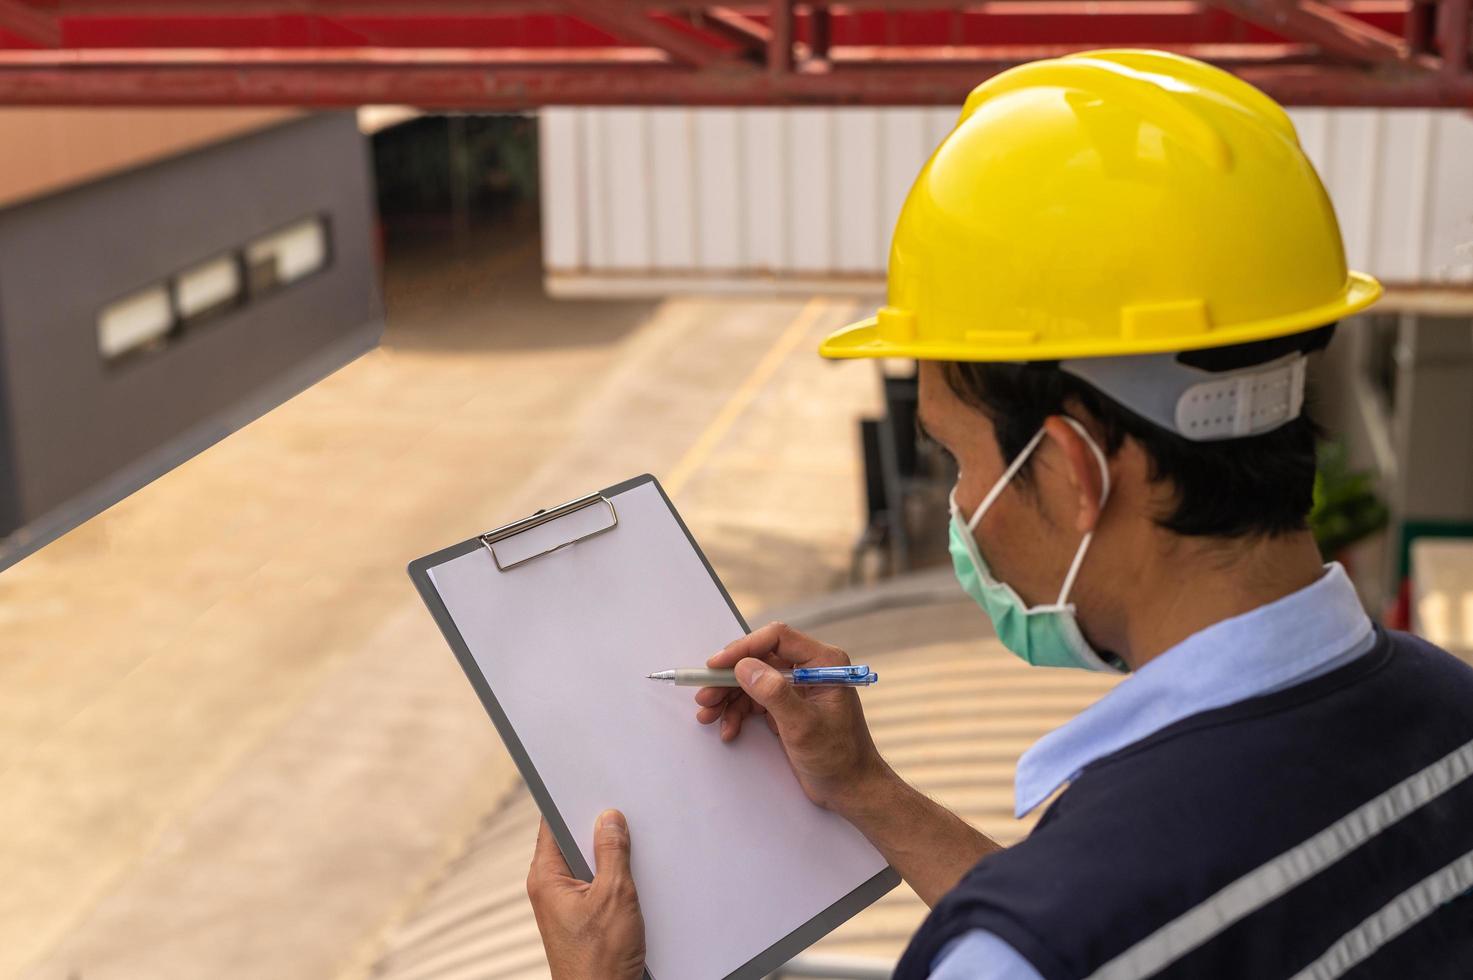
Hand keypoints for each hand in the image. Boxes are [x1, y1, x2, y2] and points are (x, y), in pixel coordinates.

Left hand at [526, 811, 645, 979]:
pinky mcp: (582, 916)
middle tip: (623, 817)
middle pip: (572, 841)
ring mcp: (566, 903)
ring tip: (633, 848)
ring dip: (610, 855)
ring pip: (588, 863)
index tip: (591, 785)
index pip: (552, 824)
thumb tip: (609, 819)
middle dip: (598, 829)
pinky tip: (634, 875)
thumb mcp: (614, 896)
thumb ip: (613, 852)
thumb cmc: (599, 962)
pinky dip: (614, 876)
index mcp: (546, 878)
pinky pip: (597, 883)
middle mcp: (550, 888)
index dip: (571, 802)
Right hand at [694, 621, 892, 813]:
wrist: (851, 788)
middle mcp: (810, 669)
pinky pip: (755, 700)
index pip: (777, 639)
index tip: (717, 665)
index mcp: (823, 662)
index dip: (744, 648)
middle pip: (759, 660)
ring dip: (728, 698)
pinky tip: (728, 729)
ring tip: (708, 715)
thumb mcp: (803, 726)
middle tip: (706, 696)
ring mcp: (797, 688)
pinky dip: (738, 713)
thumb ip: (774, 693)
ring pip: (752, 681)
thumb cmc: (839, 757)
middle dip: (729, 679)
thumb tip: (744, 667)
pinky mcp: (787, 706)